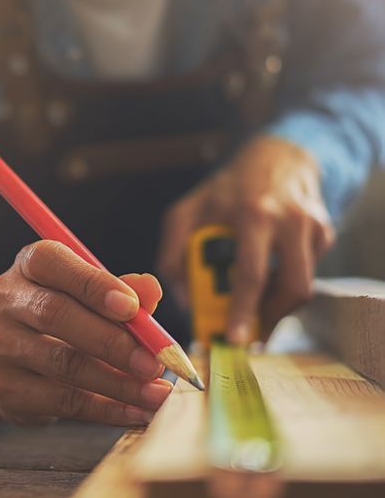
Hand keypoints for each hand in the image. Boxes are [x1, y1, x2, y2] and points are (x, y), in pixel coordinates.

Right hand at [0, 240, 170, 426]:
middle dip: (111, 341)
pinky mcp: (5, 388)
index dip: (92, 283)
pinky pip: (62, 401)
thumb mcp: (89, 296)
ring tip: (156, 393)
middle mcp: (3, 301)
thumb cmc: (63, 318)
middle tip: (153, 363)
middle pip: (55, 314)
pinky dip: (105, 409)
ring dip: (117, 383)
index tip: (133, 308)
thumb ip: (122, 291)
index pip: (50, 262)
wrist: (12, 361)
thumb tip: (150, 289)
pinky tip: (135, 412)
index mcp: (26, 266)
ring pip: (63, 364)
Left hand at [158, 136, 334, 341]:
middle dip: (268, 320)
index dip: (242, 310)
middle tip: (248, 339)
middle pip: (290, 287)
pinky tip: (268, 277)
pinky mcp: (325, 232)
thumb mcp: (186, 212)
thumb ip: (172, 254)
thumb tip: (183, 301)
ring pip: (302, 287)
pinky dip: (285, 285)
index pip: (251, 273)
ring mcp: (312, 226)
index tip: (234, 338)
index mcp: (253, 214)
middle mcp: (288, 220)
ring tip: (253, 311)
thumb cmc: (224, 191)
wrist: (275, 158)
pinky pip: (307, 273)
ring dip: (277, 307)